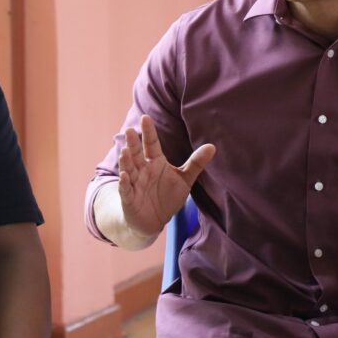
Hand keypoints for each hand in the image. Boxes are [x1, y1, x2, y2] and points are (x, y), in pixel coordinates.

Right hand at [118, 114, 215, 237]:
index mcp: (155, 162)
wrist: (154, 220)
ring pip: (129, 169)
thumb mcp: (184, 179)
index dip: (149, 132)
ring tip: (125, 151)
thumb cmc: (167, 196)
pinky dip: (124, 183)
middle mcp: (142, 170)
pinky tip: (124, 176)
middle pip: (136, 154)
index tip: (146, 118)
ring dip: (126, 161)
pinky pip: (125, 190)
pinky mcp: (129, 199)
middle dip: (133, 143)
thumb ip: (196, 163)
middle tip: (129, 130)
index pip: (151, 144)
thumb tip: (212, 146)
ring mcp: (134, 183)